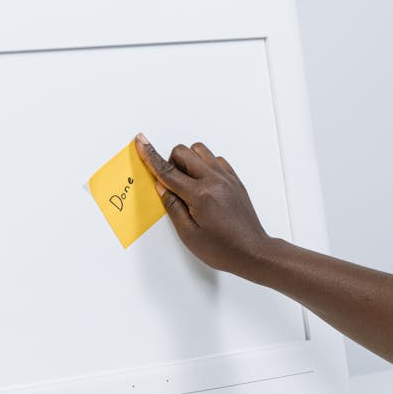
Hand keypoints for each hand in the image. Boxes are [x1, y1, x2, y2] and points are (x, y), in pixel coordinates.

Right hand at [134, 133, 271, 277]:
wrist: (252, 252)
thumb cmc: (222, 248)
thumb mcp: (189, 234)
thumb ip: (172, 206)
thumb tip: (161, 186)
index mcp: (200, 195)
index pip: (168, 171)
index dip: (150, 155)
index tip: (140, 141)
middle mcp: (214, 181)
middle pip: (183, 152)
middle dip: (171, 163)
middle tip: (172, 186)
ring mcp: (227, 178)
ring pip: (200, 150)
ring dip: (188, 161)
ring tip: (189, 184)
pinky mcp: (234, 180)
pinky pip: (215, 159)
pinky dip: (204, 166)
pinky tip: (203, 184)